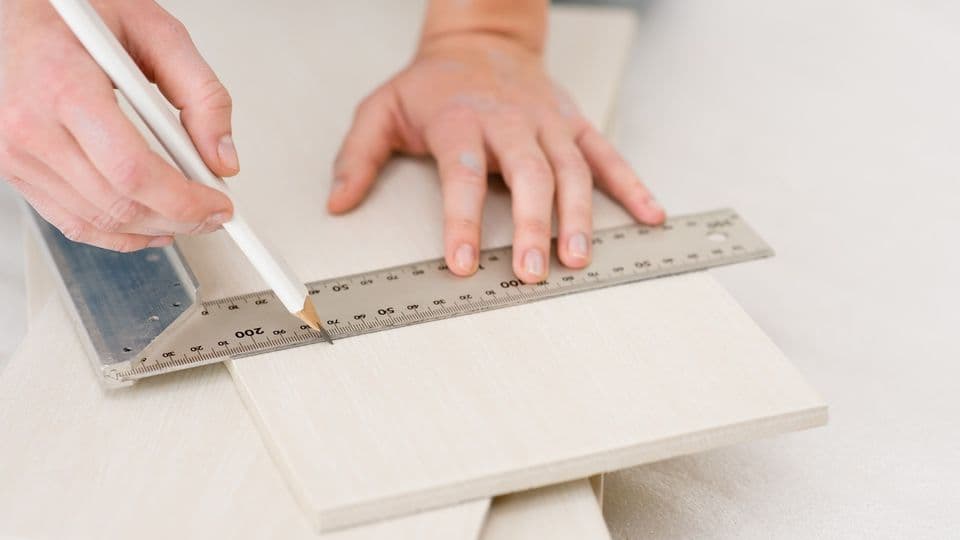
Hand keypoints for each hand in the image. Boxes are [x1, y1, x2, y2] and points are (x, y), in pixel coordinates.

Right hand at [0, 0, 236, 251]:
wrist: (14, 7)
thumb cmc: (76, 9)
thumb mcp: (154, 31)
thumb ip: (202, 93)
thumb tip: (221, 157)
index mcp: (64, 85)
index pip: (133, 171)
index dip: (184, 201)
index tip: (218, 205)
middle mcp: (29, 124)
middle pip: (119, 203)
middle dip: (179, 219)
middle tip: (213, 213)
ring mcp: (14, 151)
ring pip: (97, 220)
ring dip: (153, 229)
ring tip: (187, 217)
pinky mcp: (12, 166)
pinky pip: (70, 220)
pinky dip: (116, 233)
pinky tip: (148, 226)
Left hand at [329, 31, 664, 282]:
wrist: (482, 37)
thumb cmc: (433, 82)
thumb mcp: (382, 108)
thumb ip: (357, 156)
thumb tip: (337, 202)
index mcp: (460, 120)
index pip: (462, 174)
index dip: (462, 222)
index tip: (461, 262)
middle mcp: (510, 120)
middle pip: (527, 175)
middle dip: (532, 226)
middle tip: (532, 272)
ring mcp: (548, 122)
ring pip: (570, 170)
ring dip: (578, 216)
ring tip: (578, 258)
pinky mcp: (574, 123)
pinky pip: (607, 155)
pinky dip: (632, 184)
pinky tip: (648, 214)